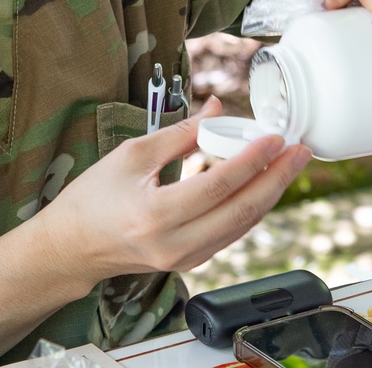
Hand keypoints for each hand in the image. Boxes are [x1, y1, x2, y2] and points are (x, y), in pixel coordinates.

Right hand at [35, 97, 311, 287]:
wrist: (72, 246)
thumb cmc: (93, 198)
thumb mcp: (131, 155)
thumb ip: (178, 134)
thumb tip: (216, 109)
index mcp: (154, 214)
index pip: (217, 185)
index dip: (251, 160)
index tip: (274, 137)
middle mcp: (173, 244)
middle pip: (241, 211)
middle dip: (276, 179)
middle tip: (299, 151)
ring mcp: (183, 259)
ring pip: (242, 226)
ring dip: (270, 194)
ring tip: (289, 165)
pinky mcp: (189, 262)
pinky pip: (230, 235)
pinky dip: (250, 209)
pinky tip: (262, 186)